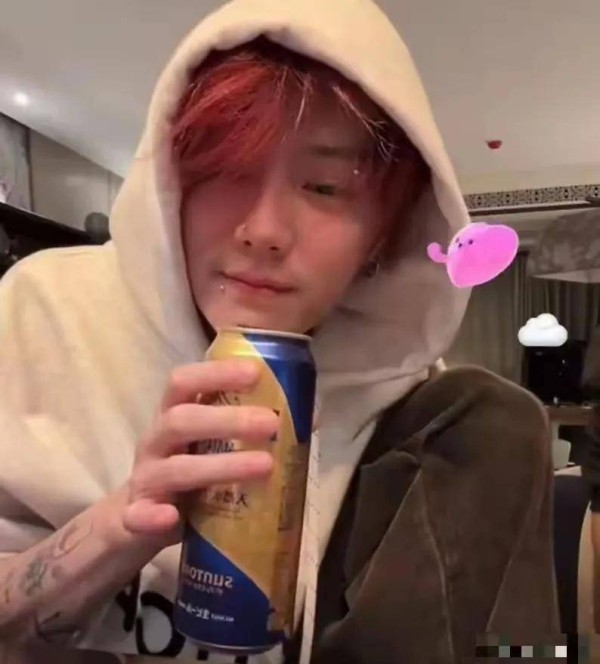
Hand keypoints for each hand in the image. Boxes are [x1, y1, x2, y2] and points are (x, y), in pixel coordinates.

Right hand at [118, 359, 276, 546]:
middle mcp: (157, 441)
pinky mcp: (135, 517)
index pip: (185, 382)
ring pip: (174, 468)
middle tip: (271, 423)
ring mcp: (145, 479)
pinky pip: (137, 516)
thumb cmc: (187, 473)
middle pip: (181, 419)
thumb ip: (250, 432)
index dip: (216, 373)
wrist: (137, 523)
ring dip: (220, 466)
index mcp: (175, 416)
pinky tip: (171, 518)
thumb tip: (309, 418)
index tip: (255, 372)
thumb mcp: (213, 447)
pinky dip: (152, 516)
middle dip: (227, 420)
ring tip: (264, 467)